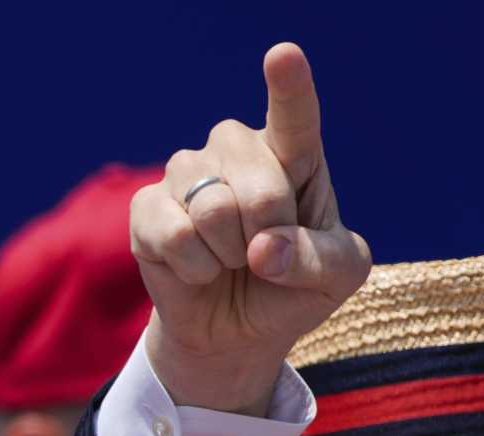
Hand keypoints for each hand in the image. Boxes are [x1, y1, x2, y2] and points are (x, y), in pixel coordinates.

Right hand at [130, 42, 369, 413]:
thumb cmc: (292, 290)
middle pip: (260, 185)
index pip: (293, 116)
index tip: (283, 55)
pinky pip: (173, 234)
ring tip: (230, 261)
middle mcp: (236, 150)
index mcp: (292, 154)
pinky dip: (194, 269)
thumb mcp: (337, 278)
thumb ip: (318, 259)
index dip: (288, 85)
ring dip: (229, 254)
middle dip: (269, 236)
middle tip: (263, 255)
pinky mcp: (146, 206)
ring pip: (212, 209)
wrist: (234, 333)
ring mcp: (187, 173)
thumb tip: (262, 250)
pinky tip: (198, 270)